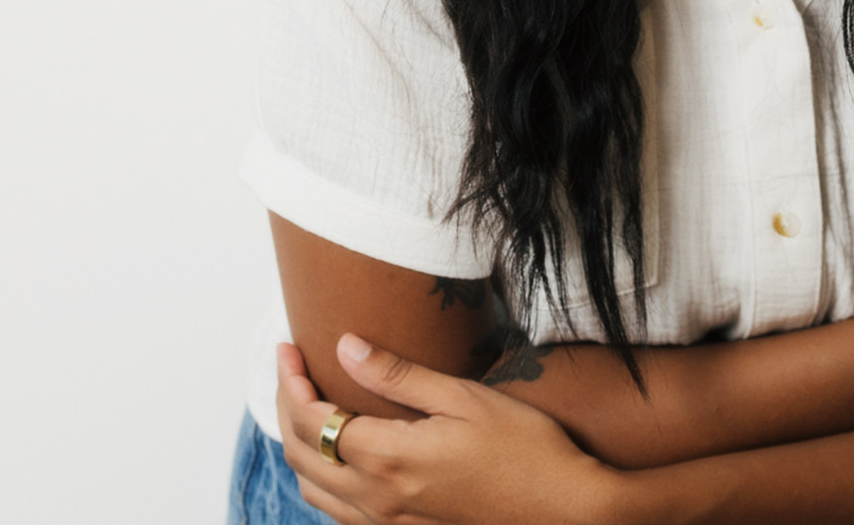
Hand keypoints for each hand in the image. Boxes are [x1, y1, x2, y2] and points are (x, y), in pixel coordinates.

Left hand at [273, 337, 621, 524]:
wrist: (567, 512)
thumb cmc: (526, 450)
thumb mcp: (464, 397)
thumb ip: (399, 375)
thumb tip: (346, 346)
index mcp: (390, 459)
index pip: (312, 420)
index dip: (290, 381)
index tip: (289, 348)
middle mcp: (380, 500)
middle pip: (302, 455)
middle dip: (286, 407)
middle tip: (292, 369)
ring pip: (314, 491)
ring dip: (300, 446)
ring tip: (309, 405)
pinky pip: (340, 514)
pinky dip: (323, 480)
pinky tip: (341, 454)